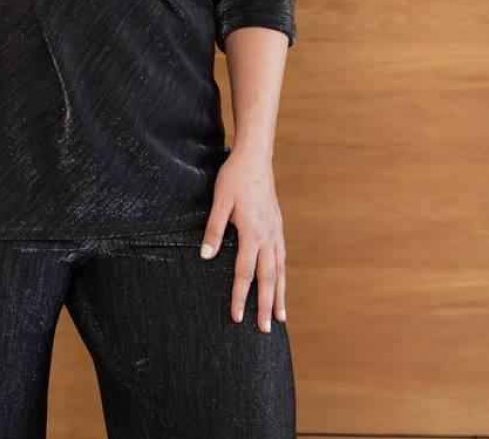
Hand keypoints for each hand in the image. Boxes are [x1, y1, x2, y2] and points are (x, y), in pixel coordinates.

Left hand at [199, 144, 286, 331]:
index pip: (244, 272)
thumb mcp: (220, 201)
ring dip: (280, 295)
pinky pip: (282, 256)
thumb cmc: (234, 177)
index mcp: (252, 232)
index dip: (240, 296)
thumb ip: (214, 229)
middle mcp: (268, 236)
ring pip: (279, 270)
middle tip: (266, 330)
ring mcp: (275, 230)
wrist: (255, 157)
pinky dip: (283, 274)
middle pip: (268, 278)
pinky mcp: (277, 224)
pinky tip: (281, 282)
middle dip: (267, 305)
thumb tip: (206, 256)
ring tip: (282, 317)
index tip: (237, 317)